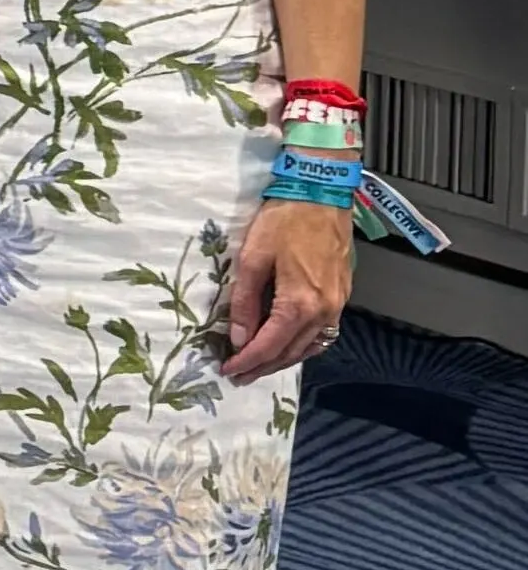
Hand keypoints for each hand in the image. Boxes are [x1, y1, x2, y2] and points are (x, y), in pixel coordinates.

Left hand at [221, 198, 353, 385]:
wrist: (322, 194)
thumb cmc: (284, 221)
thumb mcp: (252, 259)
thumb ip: (244, 302)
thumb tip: (238, 337)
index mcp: (300, 304)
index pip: (269, 346)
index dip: (247, 361)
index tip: (228, 370)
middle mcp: (324, 311)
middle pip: (291, 352)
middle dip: (263, 366)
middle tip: (239, 376)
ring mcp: (337, 304)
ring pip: (309, 346)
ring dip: (283, 359)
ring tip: (258, 365)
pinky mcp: (342, 295)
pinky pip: (322, 332)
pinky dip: (303, 344)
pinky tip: (288, 344)